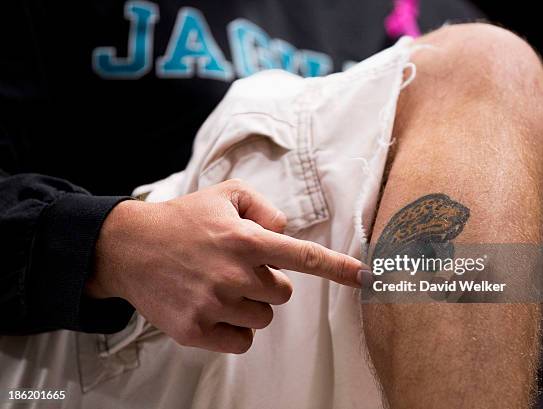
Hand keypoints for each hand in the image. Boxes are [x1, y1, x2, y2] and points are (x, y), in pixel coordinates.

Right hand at [87, 179, 364, 352]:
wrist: (130, 248)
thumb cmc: (183, 220)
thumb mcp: (226, 195)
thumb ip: (265, 208)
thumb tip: (284, 233)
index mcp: (245, 240)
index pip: (301, 256)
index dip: (336, 268)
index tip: (364, 277)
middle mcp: (233, 274)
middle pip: (282, 294)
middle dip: (266, 282)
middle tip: (236, 268)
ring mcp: (214, 305)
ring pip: (262, 319)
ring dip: (249, 305)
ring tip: (220, 285)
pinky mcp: (196, 330)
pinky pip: (241, 342)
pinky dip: (235, 329)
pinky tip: (214, 308)